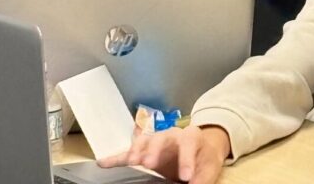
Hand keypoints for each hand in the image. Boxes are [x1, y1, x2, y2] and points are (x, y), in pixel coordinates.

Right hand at [98, 125, 230, 183]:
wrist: (202, 150)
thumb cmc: (205, 159)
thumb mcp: (209, 169)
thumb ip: (203, 179)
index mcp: (191, 136)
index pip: (188, 143)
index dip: (186, 159)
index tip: (186, 177)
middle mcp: (172, 134)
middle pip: (162, 138)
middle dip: (154, 150)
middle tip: (149, 164)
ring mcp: (156, 141)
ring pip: (144, 142)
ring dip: (137, 151)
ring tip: (131, 162)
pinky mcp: (145, 151)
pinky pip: (129, 153)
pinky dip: (116, 158)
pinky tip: (103, 163)